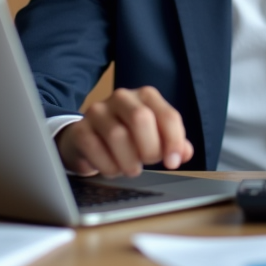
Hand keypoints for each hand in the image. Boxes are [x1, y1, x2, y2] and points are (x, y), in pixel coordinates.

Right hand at [55, 86, 193, 177]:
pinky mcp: (80, 129)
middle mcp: (122, 97)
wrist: (87, 140)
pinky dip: (108, 166)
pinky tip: (112, 168)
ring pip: (117, 135)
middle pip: (141, 119)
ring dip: (128, 161)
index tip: (173, 162)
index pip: (168, 116)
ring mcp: (98, 111)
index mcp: (146, 96)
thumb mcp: (153, 137)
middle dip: (149, 149)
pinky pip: (95, 149)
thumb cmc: (127, 138)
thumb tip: (185, 152)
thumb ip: (172, 143)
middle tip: (147, 163)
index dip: (174, 141)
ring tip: (130, 168)